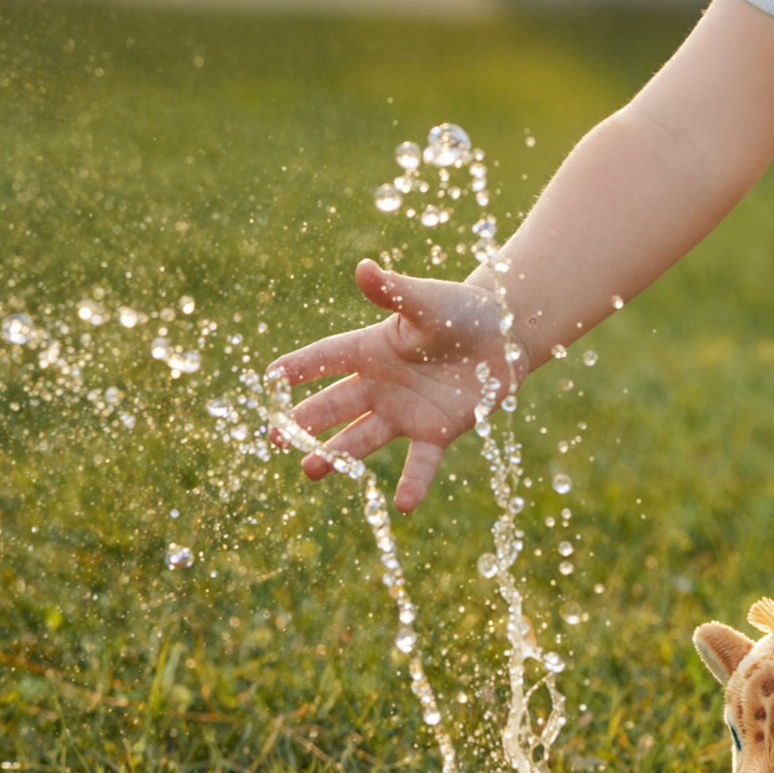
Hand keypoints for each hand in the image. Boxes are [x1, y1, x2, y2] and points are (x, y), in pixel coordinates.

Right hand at [266, 259, 513, 511]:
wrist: (503, 335)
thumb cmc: (460, 312)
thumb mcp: (428, 302)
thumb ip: (395, 292)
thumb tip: (363, 267)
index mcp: (372, 349)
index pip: (326, 357)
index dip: (300, 367)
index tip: (269, 378)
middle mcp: (381, 385)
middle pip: (335, 404)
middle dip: (304, 421)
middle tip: (274, 438)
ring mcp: (405, 411)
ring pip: (363, 437)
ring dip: (338, 453)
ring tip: (312, 469)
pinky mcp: (436, 432)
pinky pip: (420, 462)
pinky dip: (413, 483)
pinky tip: (403, 505)